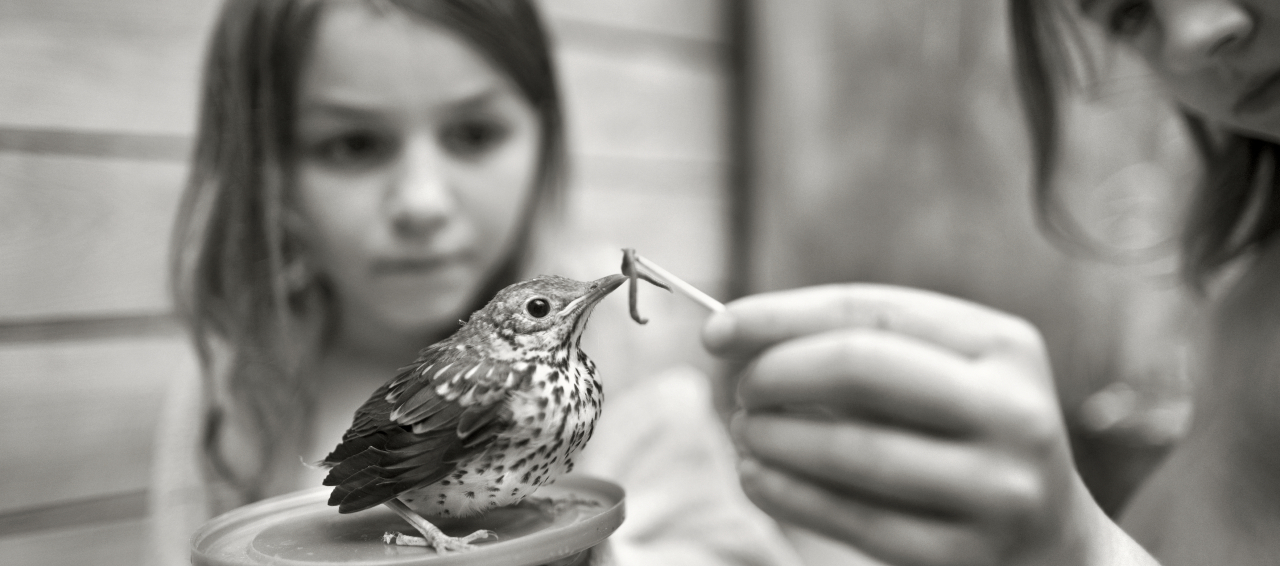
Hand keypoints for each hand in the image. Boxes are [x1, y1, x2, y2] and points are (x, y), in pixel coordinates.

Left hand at [702, 284, 1120, 565]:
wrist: (1051, 545)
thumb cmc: (965, 437)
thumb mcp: (943, 374)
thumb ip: (859, 344)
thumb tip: (735, 332)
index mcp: (1004, 345)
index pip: (869, 311)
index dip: (780, 315)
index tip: (716, 328)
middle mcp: (1012, 411)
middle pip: (860, 367)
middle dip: (778, 371)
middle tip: (740, 389)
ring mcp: (994, 488)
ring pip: (852, 448)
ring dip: (774, 436)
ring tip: (746, 431)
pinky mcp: (962, 554)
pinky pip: (851, 518)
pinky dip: (787, 492)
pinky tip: (755, 477)